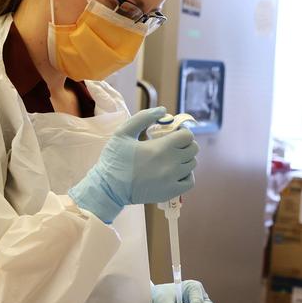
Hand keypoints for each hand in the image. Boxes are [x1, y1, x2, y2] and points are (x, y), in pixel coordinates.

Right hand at [68, 107, 198, 222]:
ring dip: (185, 159)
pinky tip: (175, 172)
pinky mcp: (171, 192)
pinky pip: (190, 181)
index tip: (172, 134)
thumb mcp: (123, 133)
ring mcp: (173, 179)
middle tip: (172, 146)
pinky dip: (186, 175)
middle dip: (185, 144)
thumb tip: (163, 110)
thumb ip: (143, 118)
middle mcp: (172, 163)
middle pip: (193, 149)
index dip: (181, 132)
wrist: (108, 189)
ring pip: (192, 164)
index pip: (187, 136)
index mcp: (162, 147)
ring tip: (171, 159)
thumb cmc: (114, 159)